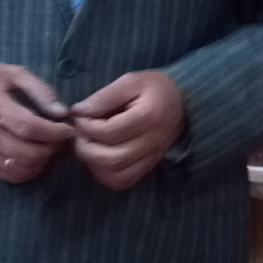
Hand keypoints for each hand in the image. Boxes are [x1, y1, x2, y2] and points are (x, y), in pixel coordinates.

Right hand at [0, 62, 74, 183]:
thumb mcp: (13, 73)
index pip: (30, 128)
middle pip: (26, 152)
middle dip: (51, 149)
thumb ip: (40, 90)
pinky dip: (26, 171)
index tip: (68, 130)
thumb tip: (62, 113)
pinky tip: (34, 159)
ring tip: (49, 148)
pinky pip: (6, 175)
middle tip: (61, 140)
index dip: (54, 133)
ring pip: (18, 167)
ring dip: (41, 162)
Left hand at [71, 71, 186, 191]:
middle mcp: (152, 142)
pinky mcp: (149, 167)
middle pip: (110, 159)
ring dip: (93, 163)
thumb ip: (104, 96)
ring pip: (115, 175)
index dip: (86, 126)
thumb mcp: (130, 81)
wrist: (183, 102)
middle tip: (80, 133)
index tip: (80, 115)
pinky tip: (100, 158)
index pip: (108, 132)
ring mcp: (151, 158)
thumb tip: (79, 111)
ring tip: (89, 145)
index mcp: (148, 117)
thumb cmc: (154, 88)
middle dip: (85, 148)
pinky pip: (123, 181)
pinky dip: (105, 174)